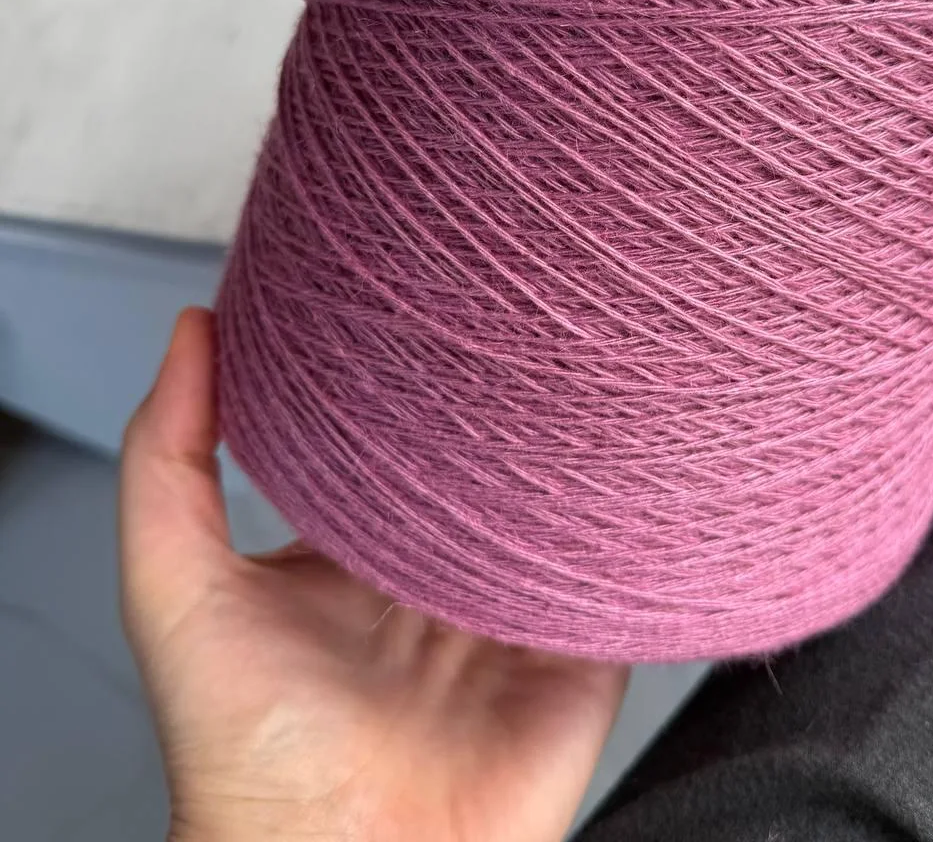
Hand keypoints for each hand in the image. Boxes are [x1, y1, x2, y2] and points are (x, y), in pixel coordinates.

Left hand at [120, 308, 627, 841]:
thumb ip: (168, 461)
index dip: (417, 371)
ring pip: (563, 502)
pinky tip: (646, 466)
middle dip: (513, 401)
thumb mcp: (178, 589)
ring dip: (582, 453)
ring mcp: (519, 607)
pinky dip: (637, 527)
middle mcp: (446, 569)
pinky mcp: (583, 647)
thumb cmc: (250, 753)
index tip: (437, 299)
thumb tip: (193, 330)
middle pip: (492, 462)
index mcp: (366, 547)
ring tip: (605, 368)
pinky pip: (621, 574)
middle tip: (536, 317)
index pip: (404, 434)